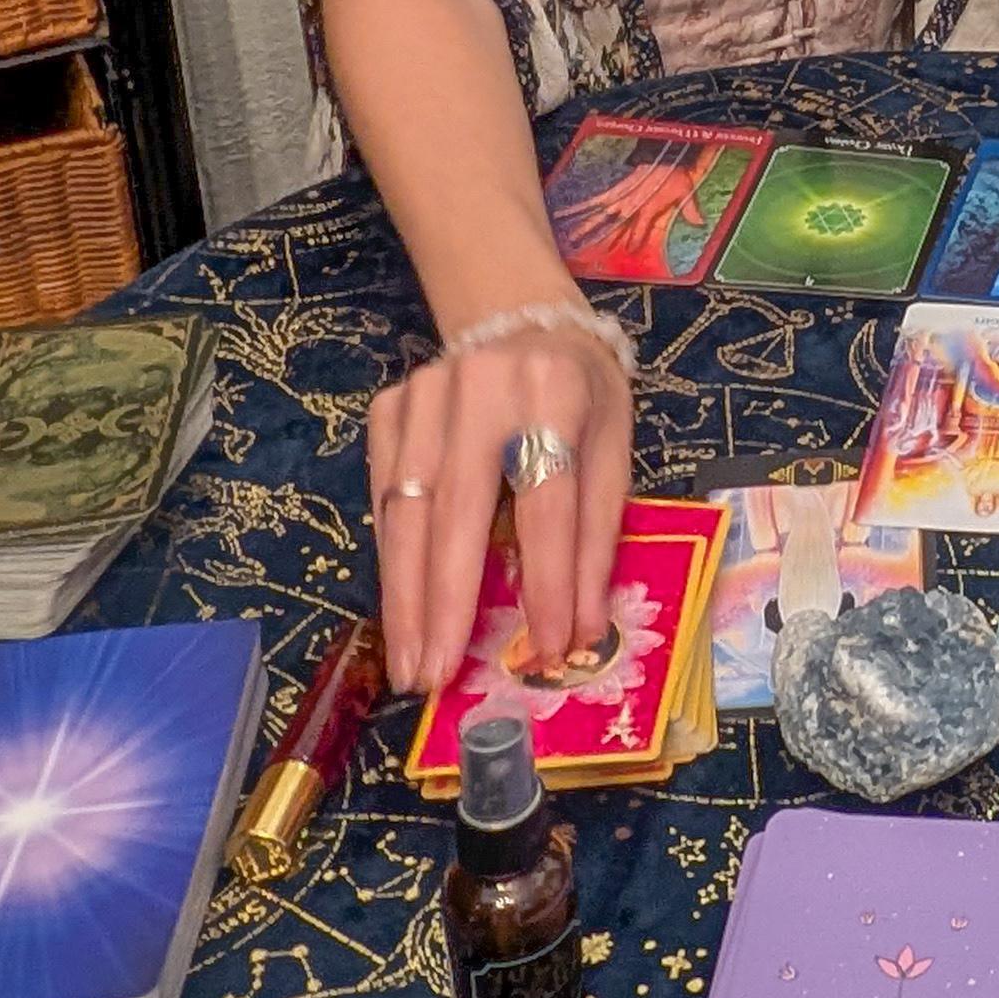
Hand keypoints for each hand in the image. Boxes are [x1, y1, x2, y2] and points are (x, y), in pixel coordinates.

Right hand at [365, 322, 631, 698]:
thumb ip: (597, 535)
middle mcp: (481, 387)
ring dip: (404, 597)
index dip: (547, 581)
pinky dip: (392, 561)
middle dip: (445, 603)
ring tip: (409, 665)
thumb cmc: (580, 396)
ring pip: (406, 511)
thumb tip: (578, 631)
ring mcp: (423, 395)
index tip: (544, 648)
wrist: (520, 319)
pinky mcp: (386, 408)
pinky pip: (385, 498)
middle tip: (436, 678)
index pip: (547, 503)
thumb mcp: (613, 450)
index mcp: (556, 391)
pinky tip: (399, 611)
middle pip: (458, 511)